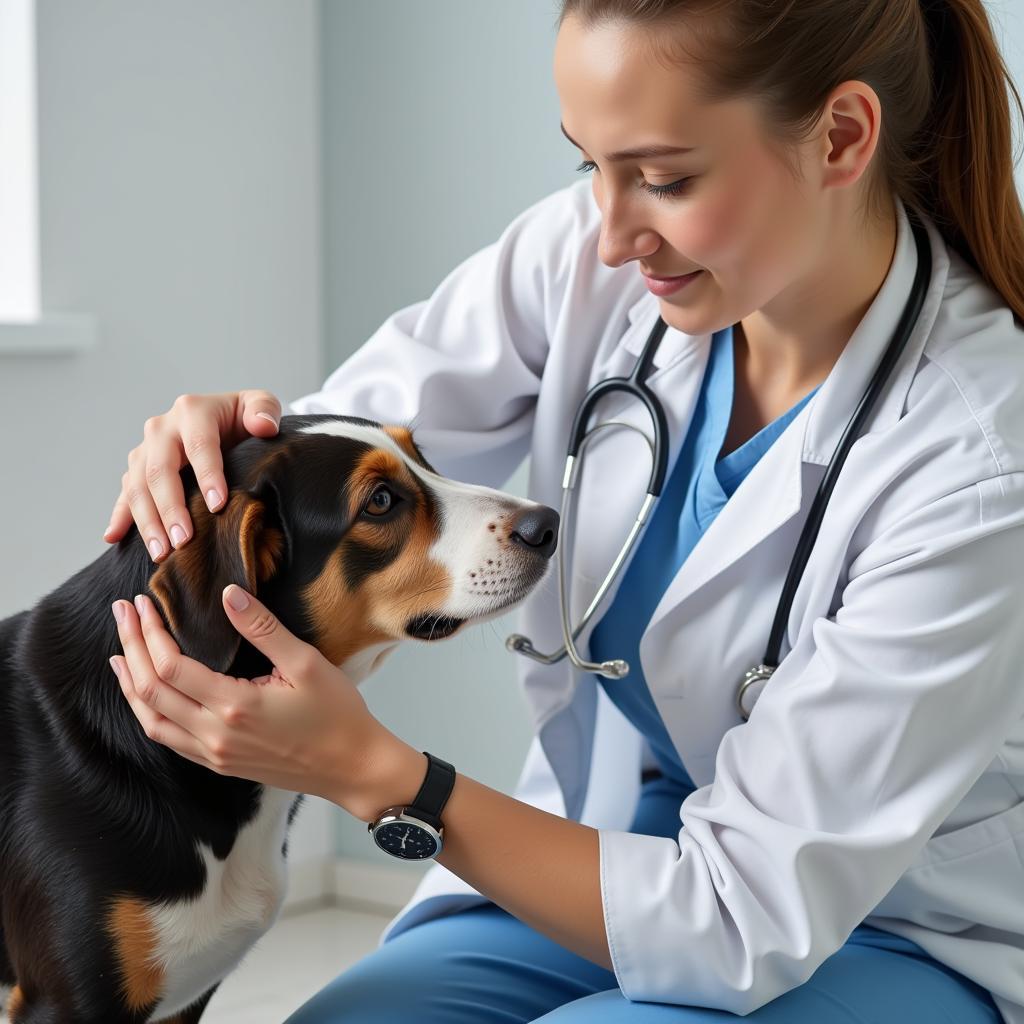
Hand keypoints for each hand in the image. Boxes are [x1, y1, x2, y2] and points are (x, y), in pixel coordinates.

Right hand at [104, 390, 283, 561]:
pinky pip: (125, 494)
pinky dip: (119, 516)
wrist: (224, 419)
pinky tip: (114, 537)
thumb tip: (263, 426)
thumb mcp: (259, 404)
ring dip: (147, 521)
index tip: (217, 506)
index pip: (199, 445)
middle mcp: (162, 428)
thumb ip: (264, 410)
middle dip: (171, 508)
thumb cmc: (243, 417)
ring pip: (138, 486)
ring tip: (162, 552)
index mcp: (193, 411)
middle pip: (160, 470)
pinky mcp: (137, 468)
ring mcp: (145, 449)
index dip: (208, 475)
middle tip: (184, 540)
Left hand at [109, 583, 416, 818]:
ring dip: (129, 685)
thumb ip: (263, 628)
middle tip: (122, 613)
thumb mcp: (307, 663)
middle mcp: (215, 736)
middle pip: (150, 691)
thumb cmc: (337, 714)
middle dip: (131, 648)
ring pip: (151, 721)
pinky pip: (167, 739)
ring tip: (119, 654)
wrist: (353, 768)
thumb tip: (229, 594)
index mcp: (235, 707)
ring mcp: (214, 755)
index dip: (149, 633)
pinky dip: (147, 712)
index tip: (143, 603)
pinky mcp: (220, 764)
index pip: (170, 668)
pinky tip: (146, 695)